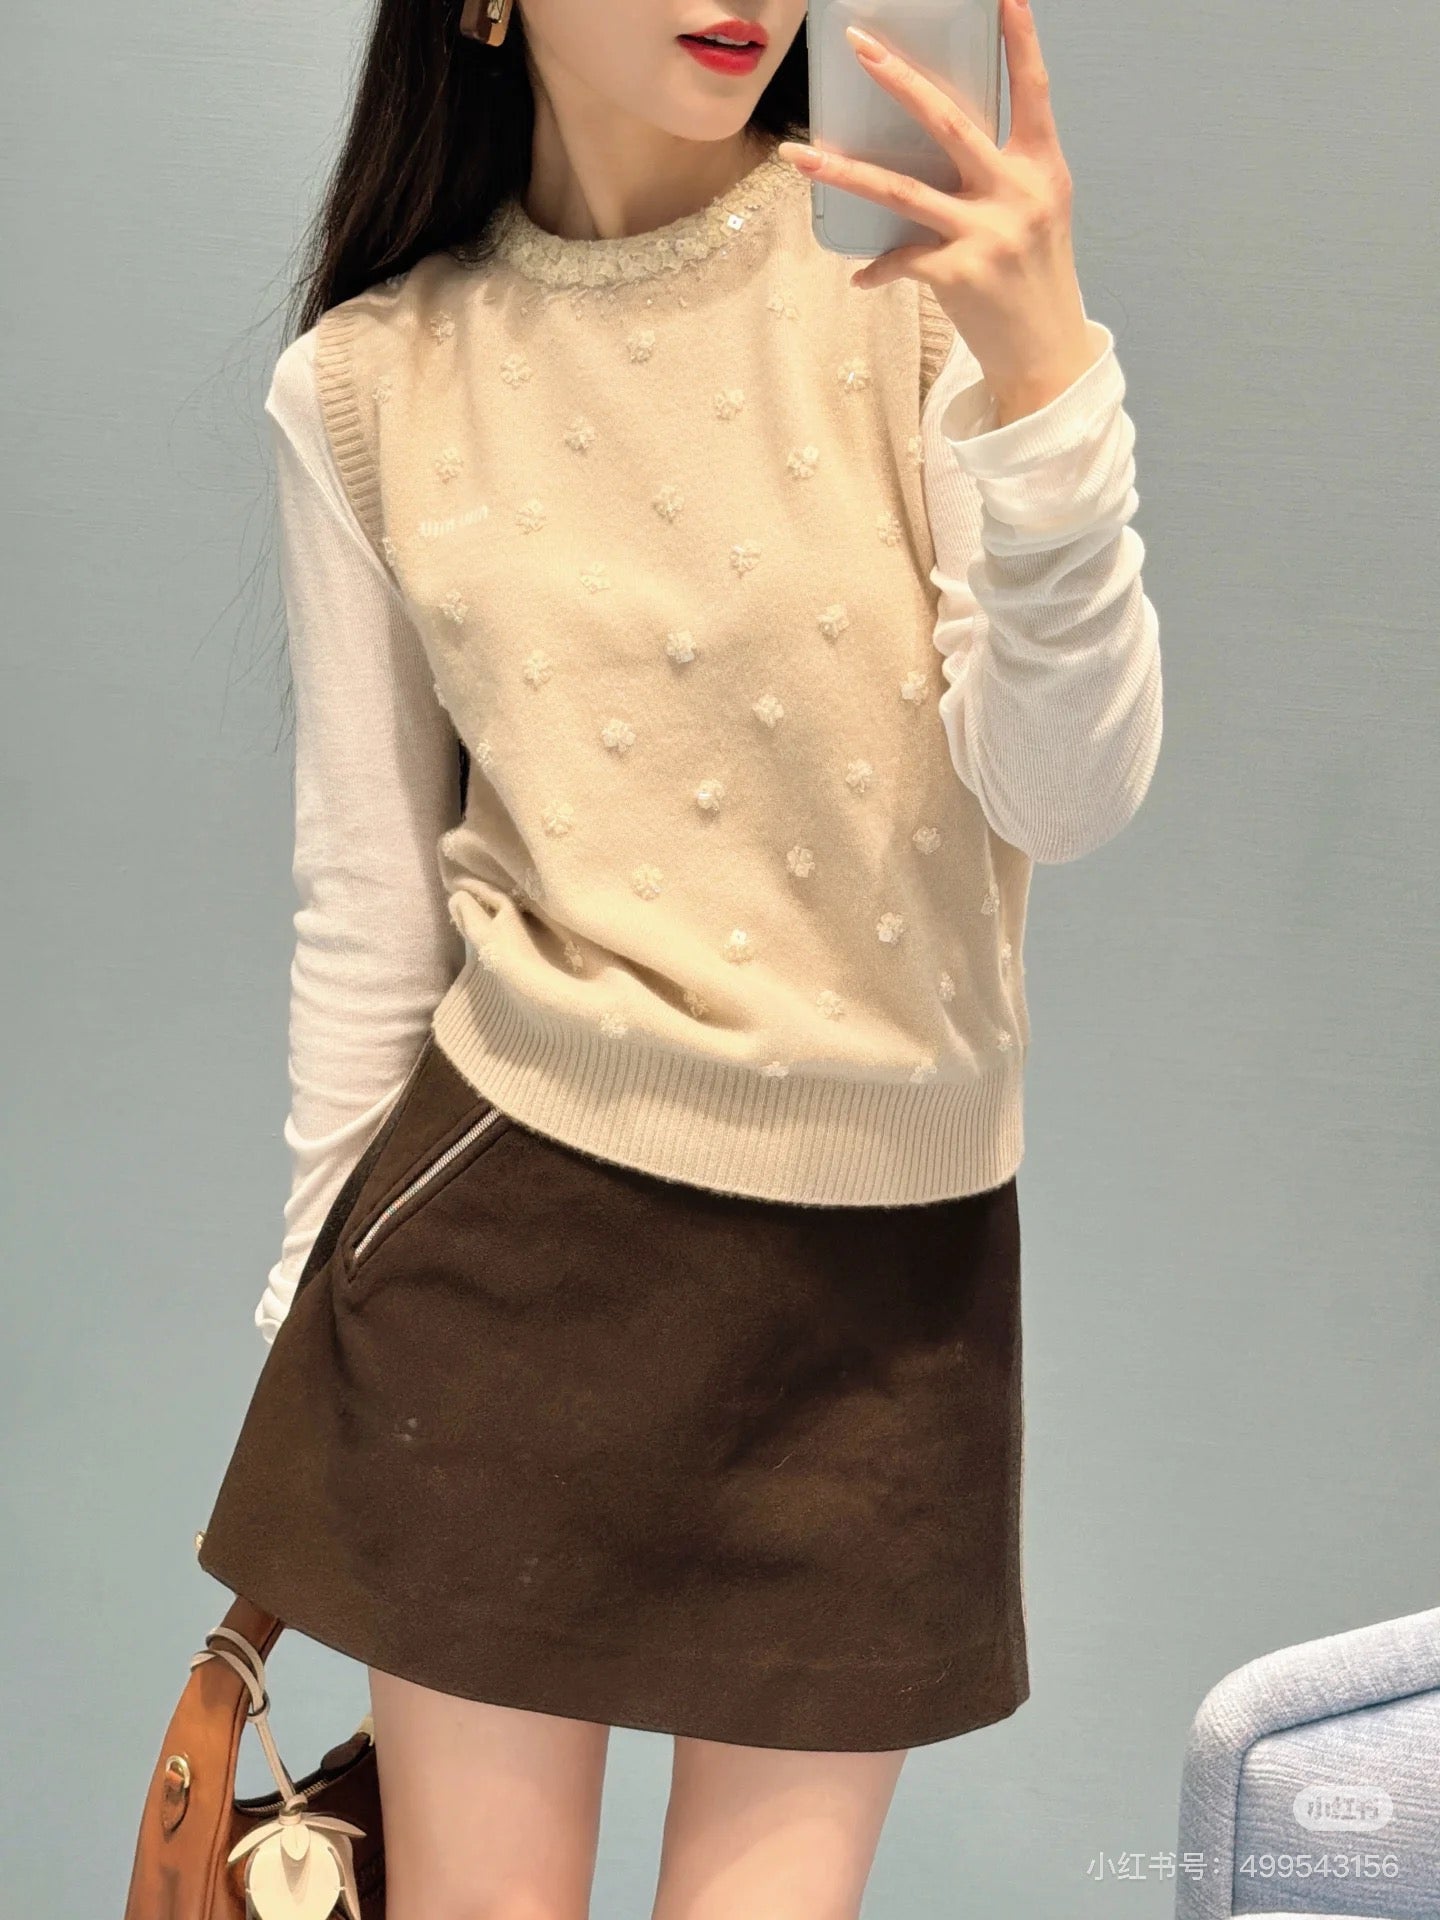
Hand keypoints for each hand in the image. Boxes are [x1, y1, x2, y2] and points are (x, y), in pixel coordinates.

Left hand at [777, 0, 1100, 424]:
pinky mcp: (958, 274)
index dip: (1021, 42)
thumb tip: (943, 139)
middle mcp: (1017, 193)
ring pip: (902, 190)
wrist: (1046, 354)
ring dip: (844, 171)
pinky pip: (899, 260)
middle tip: (858, 47)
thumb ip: (1001, 171)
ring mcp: (987, 233)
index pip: (1033, 92)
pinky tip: (863, 278)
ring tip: (799, 155)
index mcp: (1042, 168)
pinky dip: (877, 269)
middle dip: (898, 81)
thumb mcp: (1036, 212)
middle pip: (949, 122)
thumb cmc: (1034, 278)